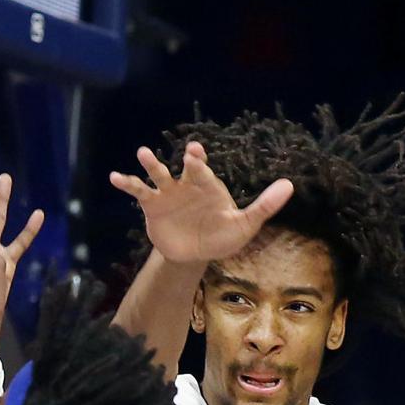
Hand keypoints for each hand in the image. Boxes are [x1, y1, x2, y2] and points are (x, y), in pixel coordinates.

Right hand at [109, 141, 292, 262]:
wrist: (195, 253)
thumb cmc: (222, 236)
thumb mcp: (245, 224)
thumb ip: (264, 205)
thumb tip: (289, 185)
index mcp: (208, 185)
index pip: (204, 171)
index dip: (199, 161)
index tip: (195, 153)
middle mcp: (187, 184)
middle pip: (182, 168)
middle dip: (182, 160)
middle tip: (182, 152)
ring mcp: (168, 193)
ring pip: (158, 174)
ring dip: (151, 164)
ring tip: (142, 153)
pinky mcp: (152, 205)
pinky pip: (139, 192)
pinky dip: (127, 183)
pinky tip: (115, 178)